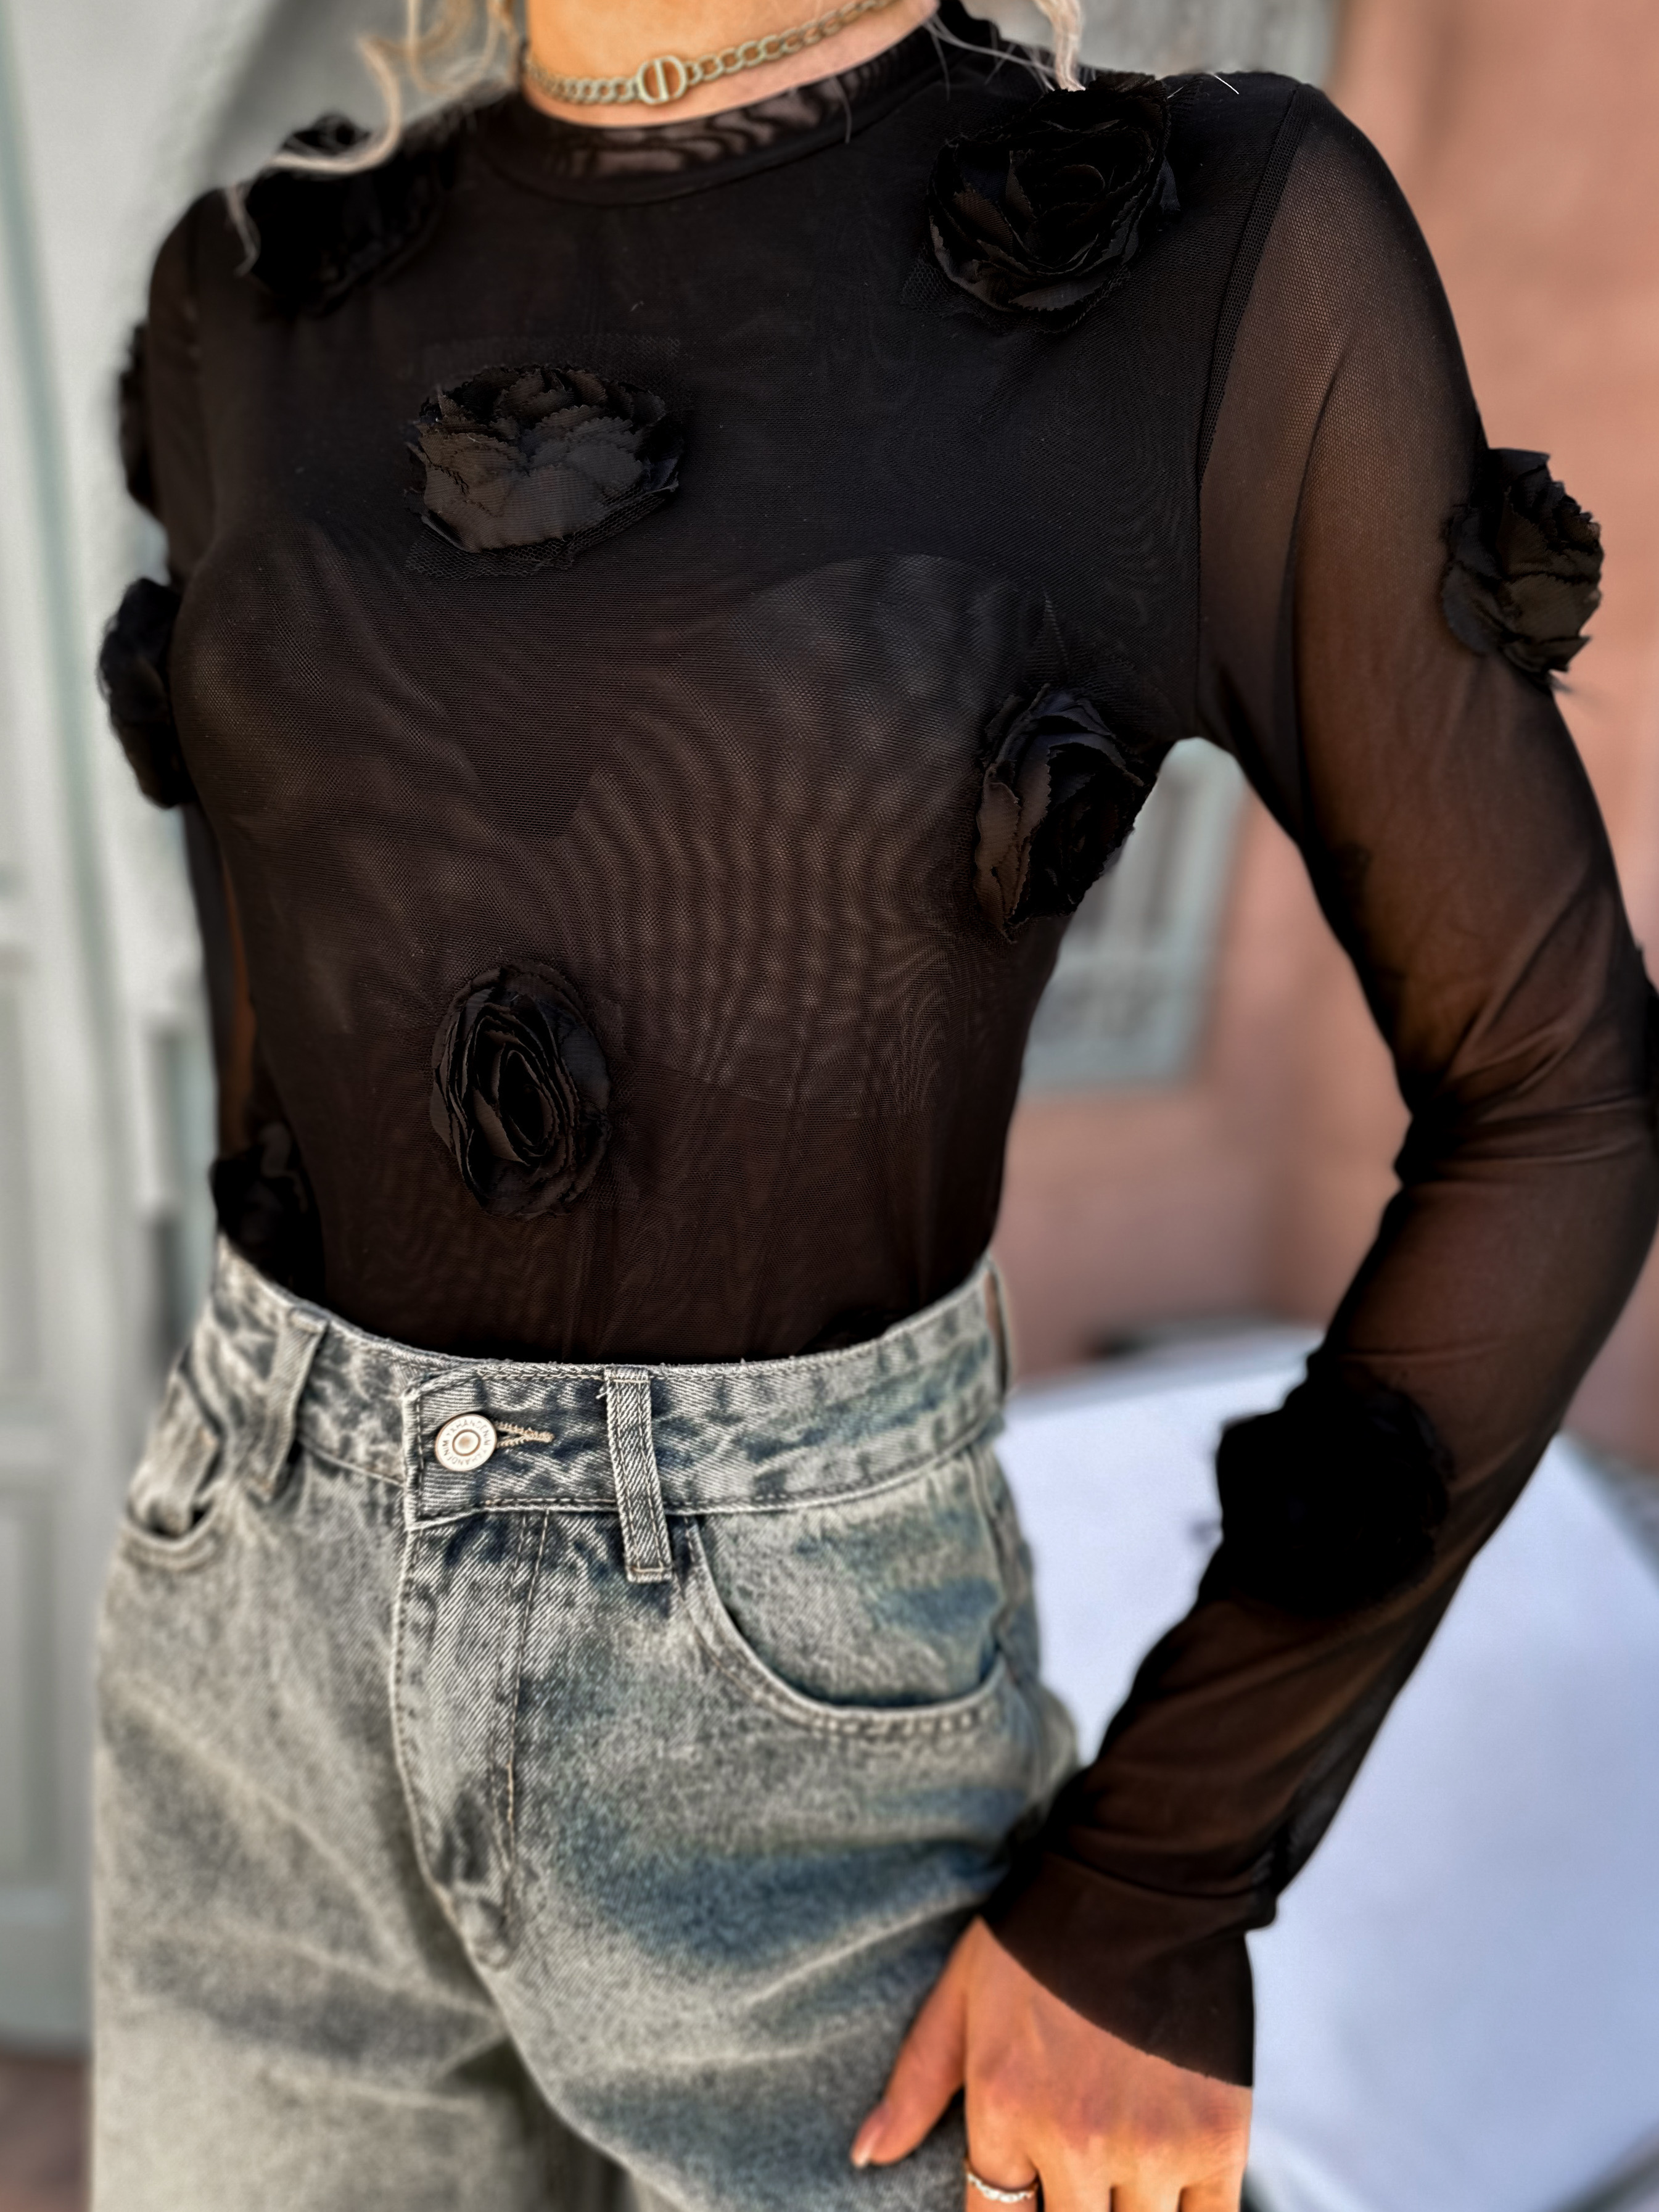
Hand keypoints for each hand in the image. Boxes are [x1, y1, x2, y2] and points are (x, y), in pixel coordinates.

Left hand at [850, 1917, 1250, 2209]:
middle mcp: (1077, 2141)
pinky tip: (1170, 2179)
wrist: (1146, 1878)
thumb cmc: (1042, 1932)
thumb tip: (865, 2156)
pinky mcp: (1219, 2138)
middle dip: (1067, 2208)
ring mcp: (1152, 2144)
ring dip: (1124, 2209)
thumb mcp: (962, 1994)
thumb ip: (916, 2082)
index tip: (1029, 2186)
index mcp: (1007, 2106)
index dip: (1009, 2210)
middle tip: (1074, 2169)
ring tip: (1119, 2166)